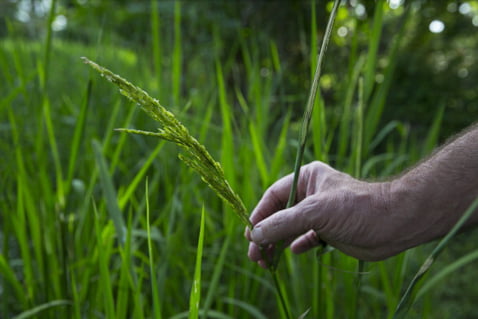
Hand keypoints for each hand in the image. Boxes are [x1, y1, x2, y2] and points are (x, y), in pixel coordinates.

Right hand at [246, 161, 398, 265]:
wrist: (395, 224)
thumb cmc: (356, 208)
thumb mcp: (316, 212)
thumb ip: (283, 223)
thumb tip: (255, 235)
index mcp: (307, 178)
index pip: (274, 196)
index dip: (259, 215)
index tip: (249, 235)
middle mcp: (311, 194)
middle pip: (279, 213)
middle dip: (267, 234)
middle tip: (255, 255)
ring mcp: (320, 212)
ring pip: (291, 228)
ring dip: (278, 243)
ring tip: (266, 261)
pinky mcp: (330, 230)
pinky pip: (306, 237)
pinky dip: (298, 245)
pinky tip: (294, 252)